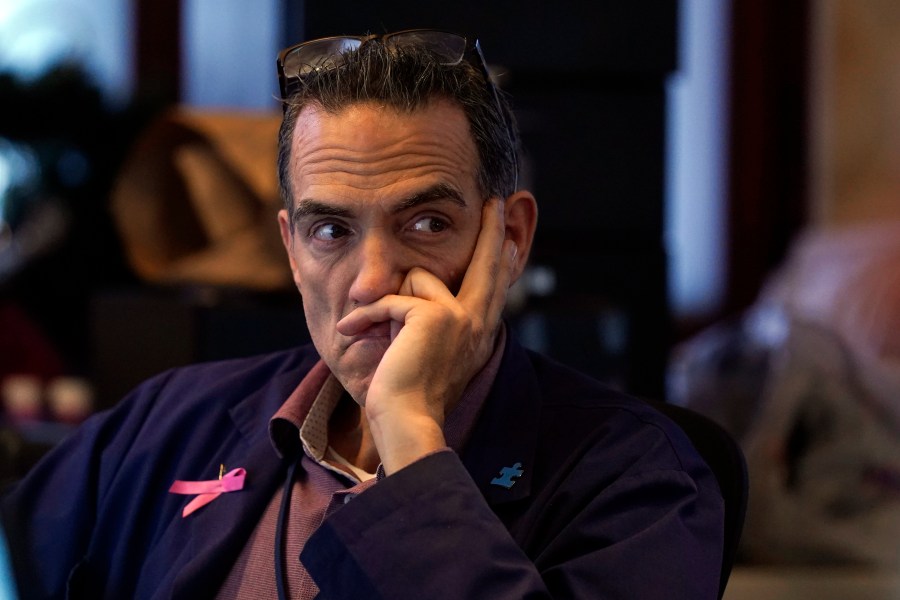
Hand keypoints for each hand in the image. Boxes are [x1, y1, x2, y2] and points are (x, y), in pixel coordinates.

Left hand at [335, 198, 517, 473]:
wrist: (404, 422)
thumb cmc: (404, 396)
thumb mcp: (422, 352)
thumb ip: (427, 320)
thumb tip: (417, 286)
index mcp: (477, 333)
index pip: (491, 285)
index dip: (499, 257)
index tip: (508, 238)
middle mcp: (476, 323)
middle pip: (487, 264)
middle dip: (493, 229)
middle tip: (497, 202)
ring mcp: (460, 318)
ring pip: (419, 277)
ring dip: (384, 302)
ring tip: (363, 328)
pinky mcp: (434, 317)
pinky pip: (392, 298)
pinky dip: (365, 316)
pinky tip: (349, 332)